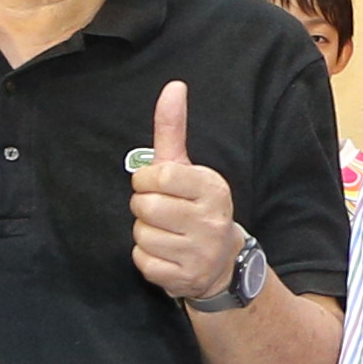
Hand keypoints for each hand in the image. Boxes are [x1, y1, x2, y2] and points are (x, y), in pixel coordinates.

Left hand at [125, 78, 244, 303]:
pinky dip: (147, 258)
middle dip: (145, 208)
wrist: (222, 261)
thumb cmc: (195, 206)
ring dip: (145, 234)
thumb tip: (173, 85)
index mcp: (212, 188)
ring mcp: (200, 252)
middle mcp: (211, 220)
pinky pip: (142, 261)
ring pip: (141, 235)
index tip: (158, 185)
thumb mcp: (188, 168)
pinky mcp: (184, 277)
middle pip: (145, 206)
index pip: (158, 176)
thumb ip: (173, 129)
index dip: (147, 180)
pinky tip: (166, 254)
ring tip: (166, 234)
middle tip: (163, 212)